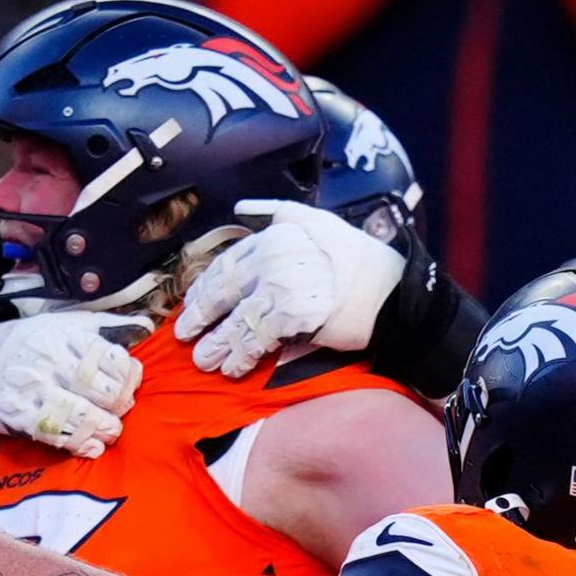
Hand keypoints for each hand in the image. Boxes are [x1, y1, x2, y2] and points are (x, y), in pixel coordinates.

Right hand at [0, 311, 146, 456]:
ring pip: (82, 415)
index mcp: (64, 336)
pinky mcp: (20, 416)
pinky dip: (81, 444)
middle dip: (119, 403)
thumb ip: (106, 326)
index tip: (129, 383)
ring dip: (104, 428)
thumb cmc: (30, 342)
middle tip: (121, 408)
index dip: (129, 376)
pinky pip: (57, 436)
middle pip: (100, 389)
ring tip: (110, 429)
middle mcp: (49, 362)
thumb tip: (146, 325)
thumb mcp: (64, 322)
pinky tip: (93, 447)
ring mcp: (33, 391)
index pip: (111, 359)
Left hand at [175, 199, 405, 377]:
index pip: (227, 264)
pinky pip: (256, 340)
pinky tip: (234, 368)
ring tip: (205, 360)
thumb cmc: (357, 260)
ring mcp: (281, 287)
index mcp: (275, 236)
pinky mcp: (292, 316)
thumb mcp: (317, 222)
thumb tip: (242, 207)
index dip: (206, 289)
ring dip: (217, 345)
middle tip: (185, 336)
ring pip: (236, 321)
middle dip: (200, 317)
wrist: (390, 292)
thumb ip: (278, 212)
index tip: (193, 305)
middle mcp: (273, 258)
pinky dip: (242, 357)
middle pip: (223, 292)